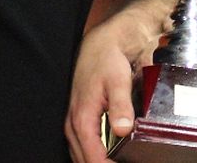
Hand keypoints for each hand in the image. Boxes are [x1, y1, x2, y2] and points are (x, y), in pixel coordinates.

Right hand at [65, 16, 147, 162]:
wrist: (99, 45)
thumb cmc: (107, 60)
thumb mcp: (118, 80)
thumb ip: (120, 106)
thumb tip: (123, 129)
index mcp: (82, 119)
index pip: (93, 159)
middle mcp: (73, 125)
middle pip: (85, 162)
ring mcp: (73, 124)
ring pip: (81, 156)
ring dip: (98, 161)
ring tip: (121, 161)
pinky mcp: (77, 121)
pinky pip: (82, 147)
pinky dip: (94, 156)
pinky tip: (111, 155)